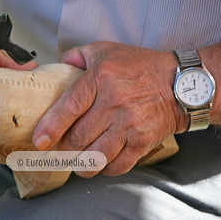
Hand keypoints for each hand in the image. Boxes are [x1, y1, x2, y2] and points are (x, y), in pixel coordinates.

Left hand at [32, 42, 187, 176]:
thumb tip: (57, 66)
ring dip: (81, 164)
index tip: (39, 141)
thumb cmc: (139, 66)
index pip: (69, 107)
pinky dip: (104, 168)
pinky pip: (117, 165)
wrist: (181, 82)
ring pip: (95, 157)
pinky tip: (100, 162)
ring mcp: (130, 124)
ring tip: (77, 161)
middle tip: (59, 150)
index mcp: (101, 78)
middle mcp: (115, 102)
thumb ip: (77, 56)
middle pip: (78, 137)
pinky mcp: (143, 142)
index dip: (51, 127)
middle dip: (64, 149)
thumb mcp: (106, 50)